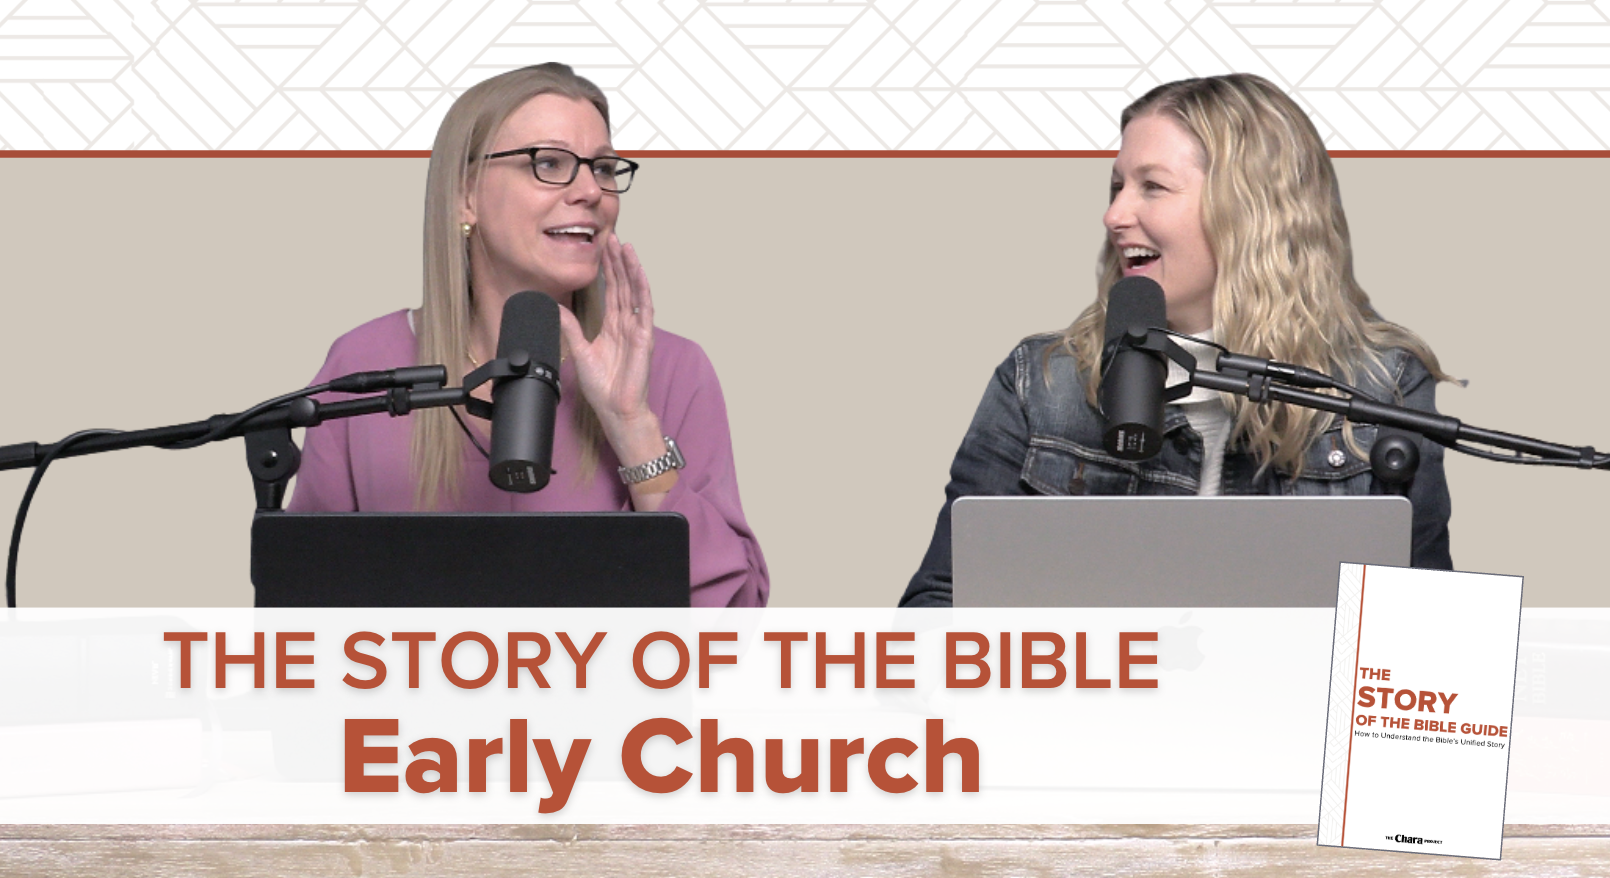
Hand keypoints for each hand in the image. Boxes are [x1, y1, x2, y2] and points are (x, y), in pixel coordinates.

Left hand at [558, 234, 672, 499]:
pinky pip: (644, 309)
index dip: (607, 270)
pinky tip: (639, 273)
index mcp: (612, 327)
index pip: (611, 292)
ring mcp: (637, 329)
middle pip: (623, 286)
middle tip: (613, 237)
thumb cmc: (604, 387)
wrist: (616, 409)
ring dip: (631, 269)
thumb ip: (570, 328)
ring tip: (626, 247)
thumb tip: (555, 308)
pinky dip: (642, 289)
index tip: (602, 250)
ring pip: (635, 292)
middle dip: (618, 262)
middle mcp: (626, 324)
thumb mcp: (580, 352)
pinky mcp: (644, 337)